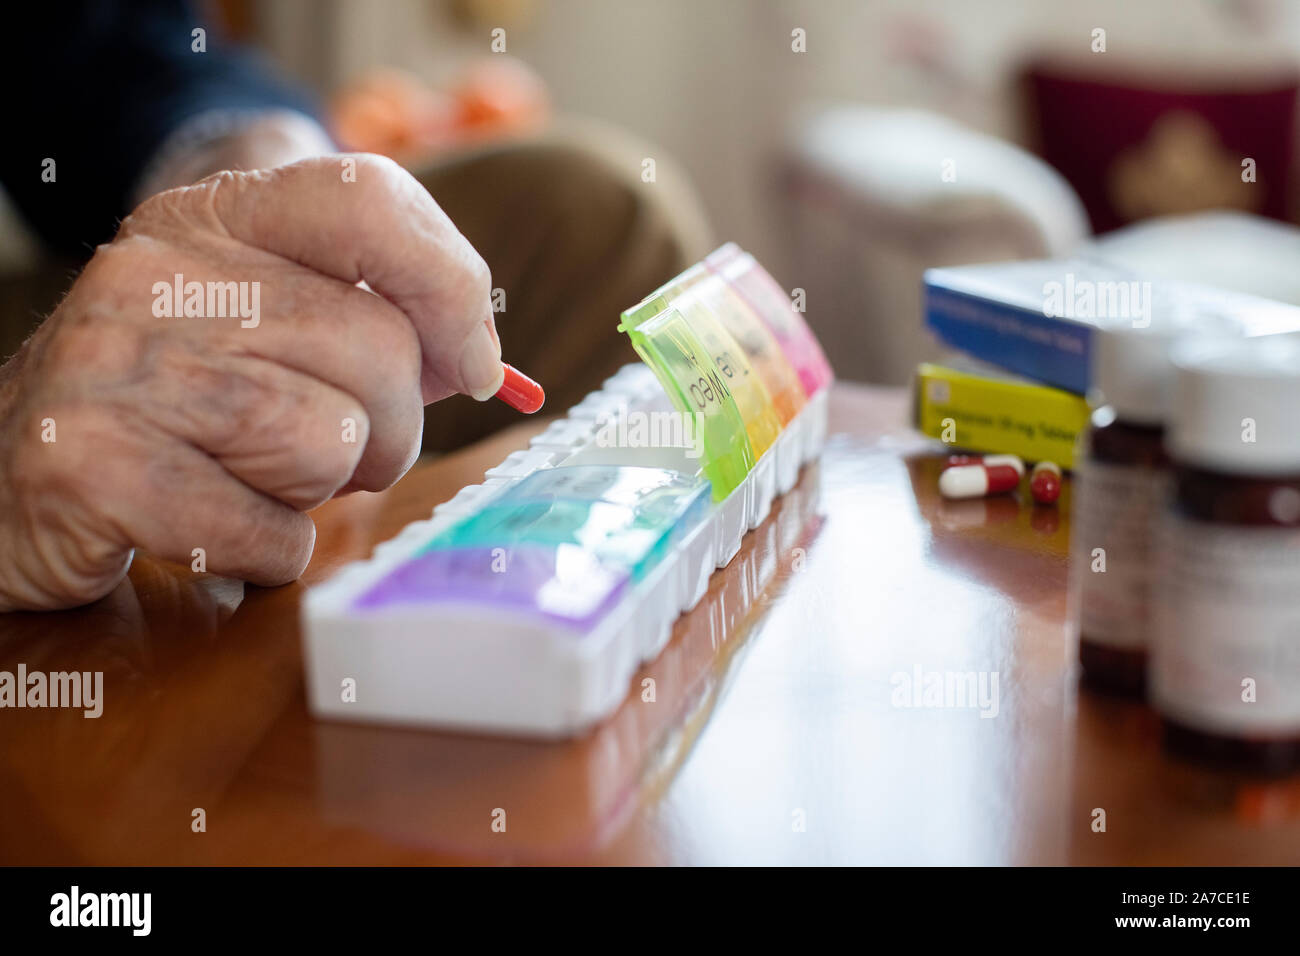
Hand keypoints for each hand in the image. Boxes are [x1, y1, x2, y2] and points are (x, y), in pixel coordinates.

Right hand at [0, 154, 503, 610]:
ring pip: (331, 442)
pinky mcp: (92, 466)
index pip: (368, 200)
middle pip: (379, 351)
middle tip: (340, 453)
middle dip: (391, 431)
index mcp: (212, 218)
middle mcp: (159, 274)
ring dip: (322, 490)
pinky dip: (267, 550)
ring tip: (259, 482)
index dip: (452, 286)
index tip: (475, 364)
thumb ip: (370, 316)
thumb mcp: (259, 324)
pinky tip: (214, 529)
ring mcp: (118, 365)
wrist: (6, 472)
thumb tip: (480, 358)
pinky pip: (267, 530)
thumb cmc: (173, 405)